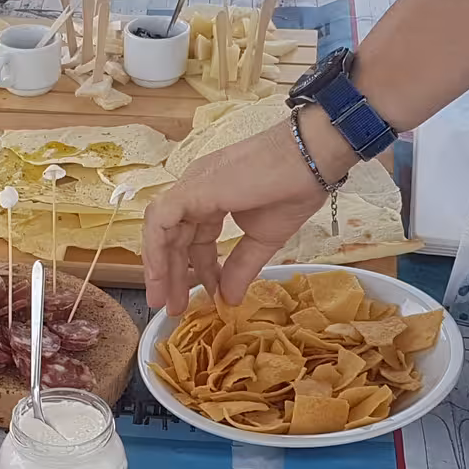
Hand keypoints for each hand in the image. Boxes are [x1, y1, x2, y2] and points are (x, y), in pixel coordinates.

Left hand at [144, 113, 341, 313]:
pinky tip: (161, 277)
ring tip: (164, 301)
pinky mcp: (192, 188)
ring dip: (160, 267)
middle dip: (173, 275)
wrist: (311, 159)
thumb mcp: (264, 238)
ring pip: (161, 230)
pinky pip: (161, 220)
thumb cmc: (294, 189)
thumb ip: (243, 267)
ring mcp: (192, 186)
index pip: (195, 237)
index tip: (210, 295)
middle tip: (174, 309)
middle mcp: (196, 190)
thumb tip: (231, 299)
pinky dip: (157, 249)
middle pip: (175, 237)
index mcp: (212, 197)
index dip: (200, 269)